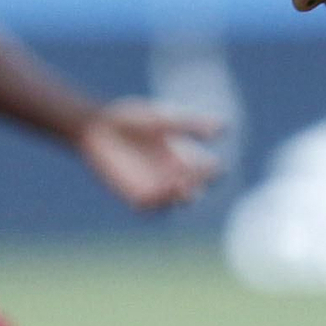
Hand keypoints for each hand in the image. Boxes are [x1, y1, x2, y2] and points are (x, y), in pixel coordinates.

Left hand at [78, 98, 223, 209]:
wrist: (98, 127)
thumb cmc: (133, 120)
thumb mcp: (165, 119)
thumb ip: (192, 124)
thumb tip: (227, 127)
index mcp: (186, 159)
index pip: (209, 171)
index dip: (214, 171)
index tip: (216, 165)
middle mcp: (175, 176)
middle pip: (196, 189)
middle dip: (199, 185)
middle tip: (195, 176)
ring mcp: (157, 188)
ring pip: (176, 201)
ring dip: (180, 196)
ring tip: (180, 185)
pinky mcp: (136, 196)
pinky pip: (151, 207)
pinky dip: (158, 203)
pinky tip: (160, 191)